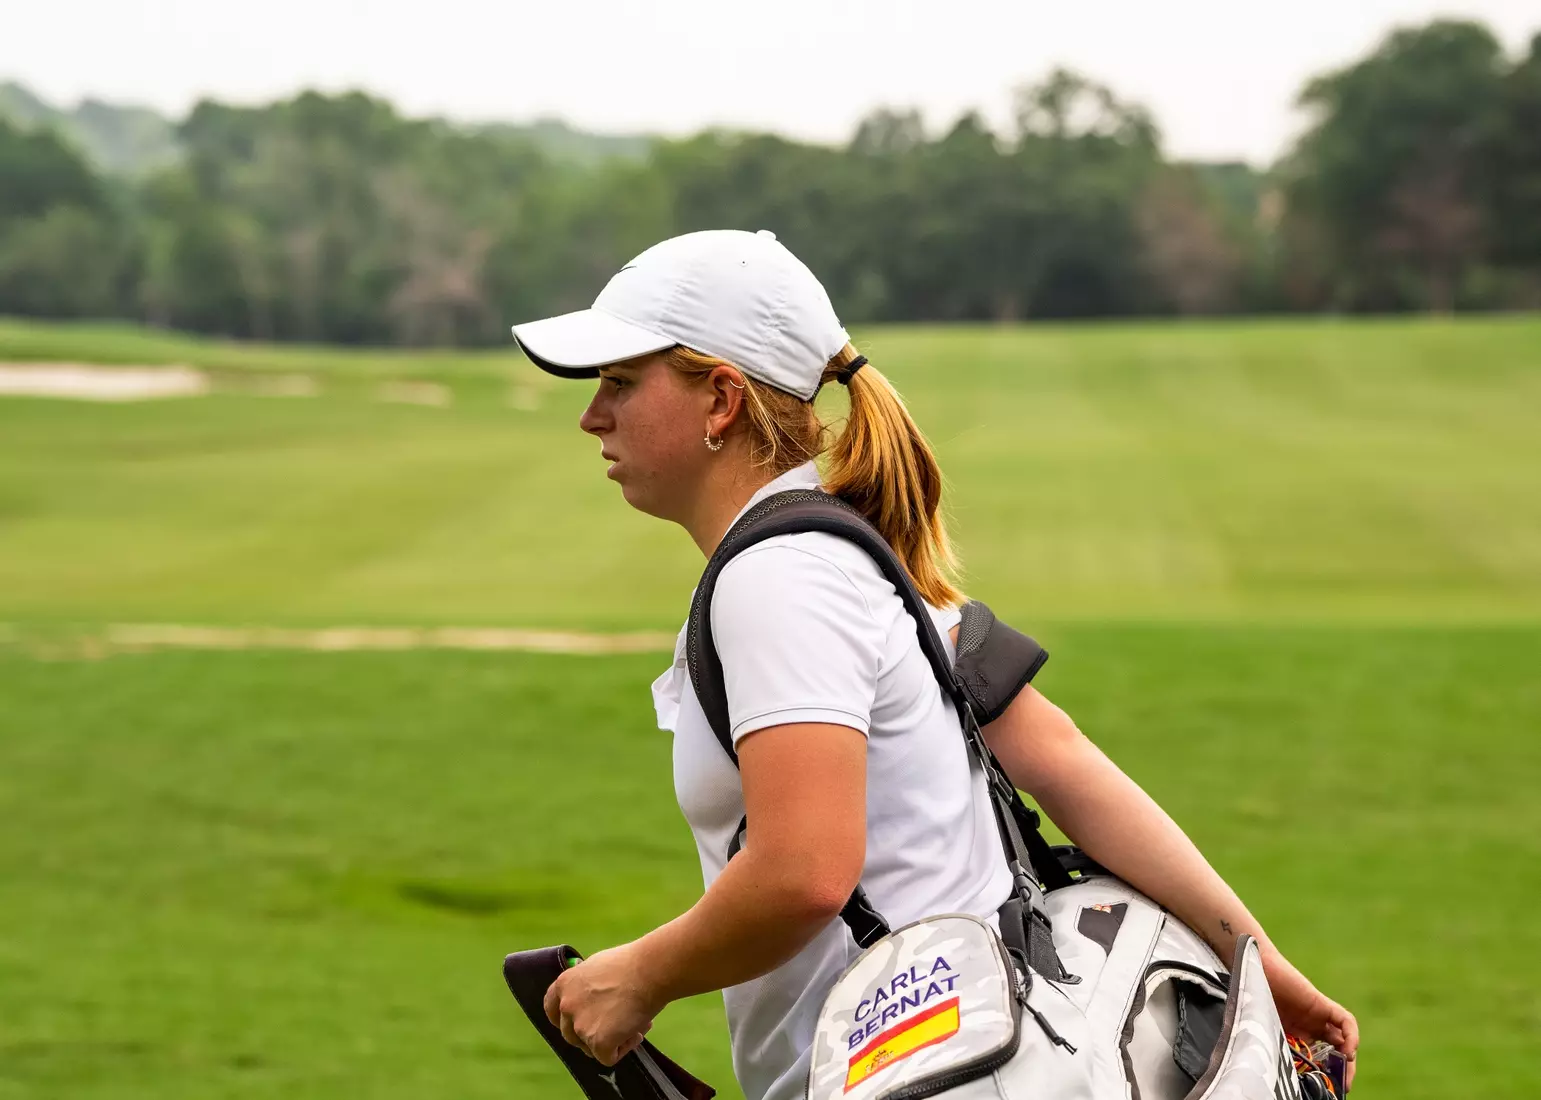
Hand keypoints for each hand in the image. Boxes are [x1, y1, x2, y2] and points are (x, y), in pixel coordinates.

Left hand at [543, 944, 661, 1066]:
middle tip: (615, 1024)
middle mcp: (566, 1006)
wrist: (650, 970)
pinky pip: (608, 1057)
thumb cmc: (631, 963)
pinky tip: (636, 1032)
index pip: (551, 1009)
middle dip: (590, 1033)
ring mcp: (580, 1026)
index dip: (565, 1019)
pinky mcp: (598, 1042)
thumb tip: (591, 999)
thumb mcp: (597, 967)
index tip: (578, 1022)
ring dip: (608, 1040)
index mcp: (564, 985)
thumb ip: (586, 986)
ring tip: (633, 1024)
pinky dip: (623, 1049)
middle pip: (570, 1033)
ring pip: (589, 1047)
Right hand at [1261, 947, 1359, 1087]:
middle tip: (1341, 1087)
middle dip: (1340, 1071)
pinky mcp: (1321, 1003)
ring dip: (1348, 1057)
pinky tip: (1346, 1050)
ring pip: (1343, 1039)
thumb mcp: (1262, 1030)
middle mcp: (1309, 1027)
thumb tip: (1282, 1080)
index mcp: (1294, 1036)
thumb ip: (1274, 1048)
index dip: (1325, 1075)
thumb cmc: (1247, 998)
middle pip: (1334, 1052)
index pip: (1318, 1059)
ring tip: (1345, 1073)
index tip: (1328, 1091)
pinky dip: (1351, 1035)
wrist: (1249, 970)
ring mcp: (1316, 1015)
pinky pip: (1345, 1020)